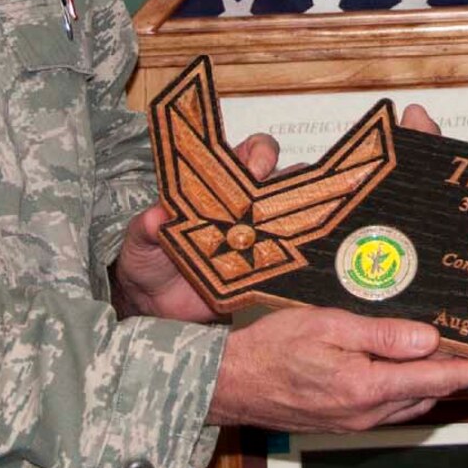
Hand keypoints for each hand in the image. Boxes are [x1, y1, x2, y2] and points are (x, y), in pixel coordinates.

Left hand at [113, 104, 434, 321]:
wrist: (158, 313)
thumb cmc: (149, 267)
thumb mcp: (141, 247)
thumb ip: (146, 230)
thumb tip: (156, 215)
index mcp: (221, 191)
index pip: (254, 157)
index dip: (261, 155)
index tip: (257, 166)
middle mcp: (250, 209)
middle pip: (291, 182)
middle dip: (300, 184)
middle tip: (298, 201)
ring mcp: (267, 241)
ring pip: (304, 219)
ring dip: (314, 222)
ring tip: (323, 231)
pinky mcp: (274, 275)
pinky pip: (302, 263)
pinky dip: (315, 263)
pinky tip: (326, 269)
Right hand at [208, 306, 467, 430]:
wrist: (231, 384)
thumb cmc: (271, 348)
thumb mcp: (328, 325)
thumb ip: (382, 335)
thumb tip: (428, 340)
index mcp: (365, 387)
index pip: (436, 380)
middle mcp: (366, 412)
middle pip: (428, 393)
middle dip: (458, 373)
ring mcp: (355, 421)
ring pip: (411, 401)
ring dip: (432, 381)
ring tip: (450, 353)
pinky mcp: (344, 422)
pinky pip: (389, 405)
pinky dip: (408, 387)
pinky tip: (406, 366)